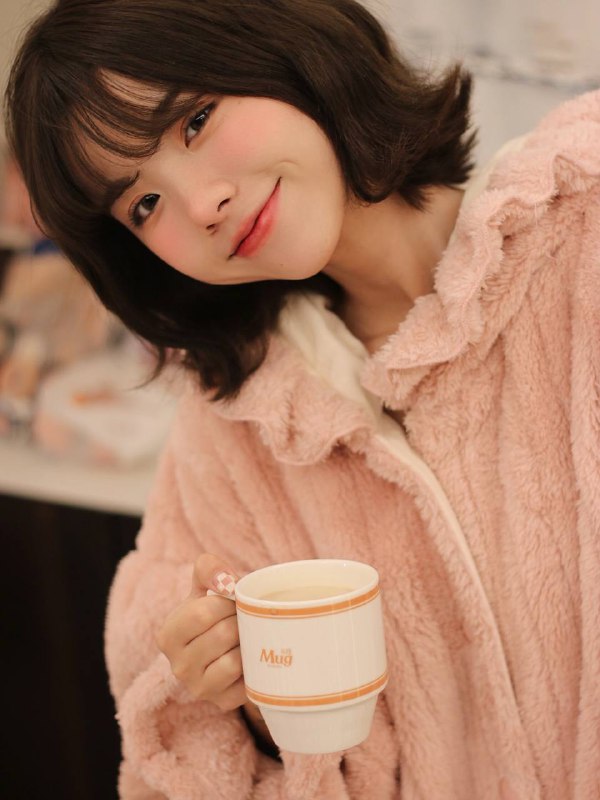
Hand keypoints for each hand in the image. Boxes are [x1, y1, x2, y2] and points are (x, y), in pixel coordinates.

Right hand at [156, 553, 245, 710]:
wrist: (223, 646)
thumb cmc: (213, 612)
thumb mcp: (203, 586)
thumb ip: (208, 569)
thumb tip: (226, 581)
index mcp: (168, 636)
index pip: (202, 613)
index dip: (226, 601)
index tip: (233, 599)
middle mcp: (178, 666)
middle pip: (223, 635)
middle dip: (241, 619)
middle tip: (245, 616)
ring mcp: (199, 688)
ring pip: (235, 661)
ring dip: (249, 642)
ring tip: (247, 634)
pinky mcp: (223, 702)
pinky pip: (247, 681)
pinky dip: (254, 664)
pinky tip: (251, 655)